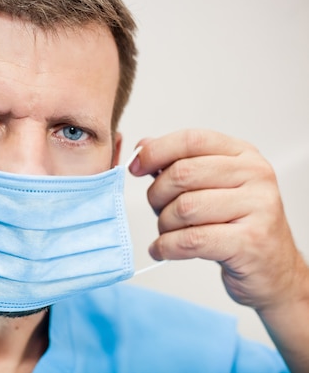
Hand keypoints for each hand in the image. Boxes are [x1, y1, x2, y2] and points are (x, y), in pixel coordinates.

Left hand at [129, 129, 308, 370]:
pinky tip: (163, 250)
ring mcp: (257, 207)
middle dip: (157, 195)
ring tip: (168, 233)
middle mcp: (254, 175)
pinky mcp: (250, 242)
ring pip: (184, 208)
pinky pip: (191, 240)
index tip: (136, 167)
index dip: (156, 151)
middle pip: (182, 174)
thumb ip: (178, 164)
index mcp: (242, 155)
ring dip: (164, 224)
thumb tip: (143, 146)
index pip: (191, 140)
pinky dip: (167, 247)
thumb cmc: (236, 225)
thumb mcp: (211, 186)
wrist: (272, 270)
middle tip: (158, 210)